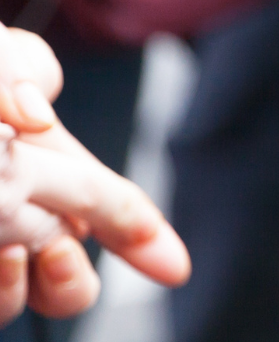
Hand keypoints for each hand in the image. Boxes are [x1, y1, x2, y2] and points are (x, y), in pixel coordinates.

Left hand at [0, 28, 188, 321]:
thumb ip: (15, 69)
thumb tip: (34, 115)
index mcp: (33, 156)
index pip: (105, 202)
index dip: (142, 234)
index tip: (174, 269)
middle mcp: (4, 204)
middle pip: (65, 270)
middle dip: (73, 278)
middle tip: (51, 246)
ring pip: (20, 296)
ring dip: (33, 286)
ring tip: (14, 247)